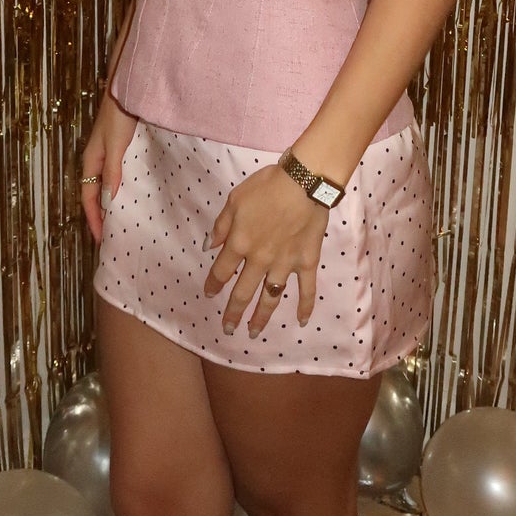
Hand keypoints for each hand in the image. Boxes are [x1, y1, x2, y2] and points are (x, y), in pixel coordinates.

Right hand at [80, 94, 138, 243]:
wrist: (128, 88)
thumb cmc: (120, 115)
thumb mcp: (115, 145)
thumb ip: (112, 171)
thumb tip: (108, 201)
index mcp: (91, 160)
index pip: (89, 197)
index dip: (94, 218)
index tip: (102, 239)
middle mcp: (97, 158)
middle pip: (94, 192)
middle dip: (100, 214)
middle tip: (111, 235)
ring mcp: (108, 152)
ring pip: (105, 184)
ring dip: (109, 202)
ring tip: (121, 219)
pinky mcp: (120, 146)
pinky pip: (116, 174)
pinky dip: (119, 187)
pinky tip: (131, 192)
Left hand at [204, 166, 328, 337]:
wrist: (303, 182)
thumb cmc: (266, 186)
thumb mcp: (235, 199)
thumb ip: (221, 225)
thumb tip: (209, 247)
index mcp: (240, 244)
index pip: (222, 271)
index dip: (213, 284)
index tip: (208, 294)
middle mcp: (259, 260)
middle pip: (243, 293)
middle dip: (233, 313)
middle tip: (227, 329)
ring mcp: (284, 264)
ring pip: (270, 298)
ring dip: (261, 317)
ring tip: (253, 333)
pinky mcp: (306, 262)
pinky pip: (306, 289)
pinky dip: (305, 306)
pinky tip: (301, 321)